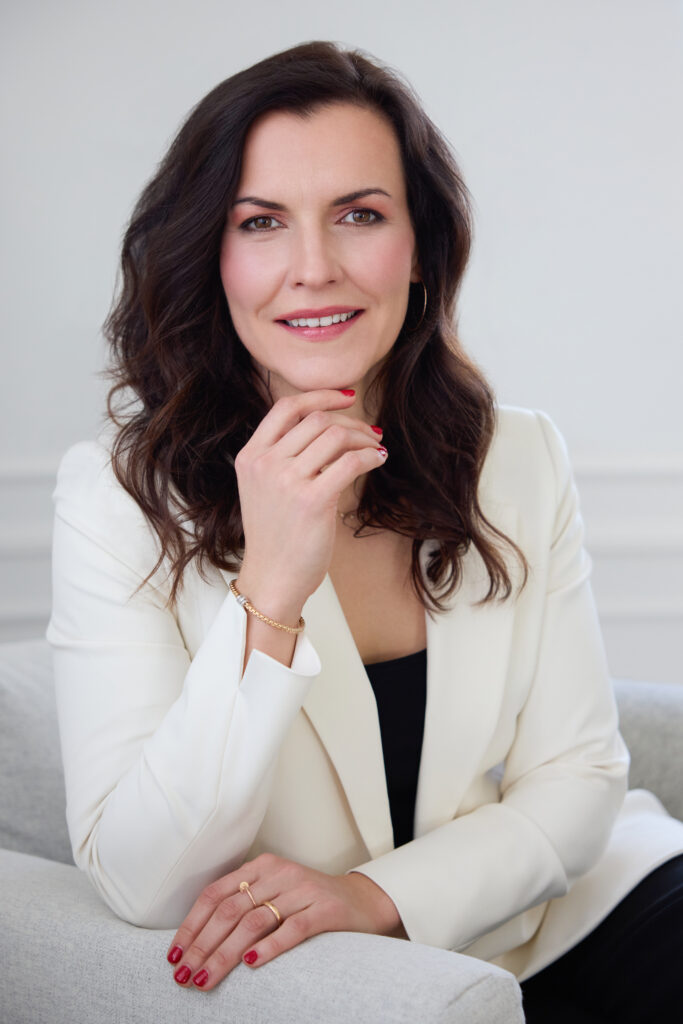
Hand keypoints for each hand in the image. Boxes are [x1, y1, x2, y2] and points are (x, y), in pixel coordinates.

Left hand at [166, 852, 405, 990]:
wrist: (362, 902)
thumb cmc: (309, 903)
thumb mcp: (274, 894)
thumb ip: (243, 906)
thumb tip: (196, 942)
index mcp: (262, 866)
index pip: (216, 893)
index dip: (192, 924)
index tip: (174, 954)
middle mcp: (279, 873)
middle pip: (230, 910)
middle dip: (202, 945)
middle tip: (183, 975)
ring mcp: (303, 890)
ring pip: (254, 922)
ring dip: (224, 954)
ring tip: (205, 979)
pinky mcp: (325, 910)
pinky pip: (292, 929)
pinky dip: (268, 947)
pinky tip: (250, 964)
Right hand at [235, 389, 385, 618]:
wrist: (273, 579)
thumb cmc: (276, 536)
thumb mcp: (265, 488)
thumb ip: (284, 456)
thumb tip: (330, 427)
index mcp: (250, 456)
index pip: (286, 408)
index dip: (320, 395)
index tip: (346, 397)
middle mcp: (265, 464)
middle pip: (317, 420)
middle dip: (350, 421)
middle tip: (370, 433)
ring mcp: (286, 482)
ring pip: (336, 437)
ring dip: (364, 438)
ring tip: (376, 448)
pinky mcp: (312, 500)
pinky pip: (350, 462)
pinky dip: (370, 456)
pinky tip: (378, 459)